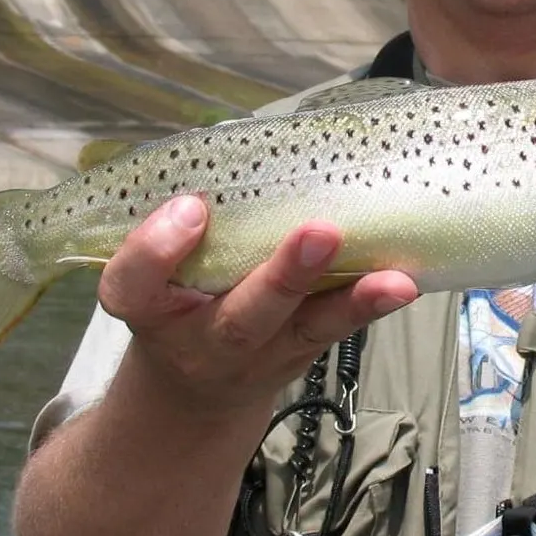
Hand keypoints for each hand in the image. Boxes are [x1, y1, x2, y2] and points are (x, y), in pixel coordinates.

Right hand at [96, 195, 418, 414]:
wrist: (194, 392)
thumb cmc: (176, 302)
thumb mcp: (155, 272)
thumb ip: (182, 225)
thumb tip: (241, 143)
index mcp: (149, 309)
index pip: (132, 285)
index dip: (157, 249)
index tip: (192, 206)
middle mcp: (202, 341)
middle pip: (240, 318)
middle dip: (283, 277)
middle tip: (321, 232)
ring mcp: (257, 357)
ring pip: (306, 331)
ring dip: (351, 302)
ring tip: (394, 281)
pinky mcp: (299, 357)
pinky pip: (336, 332)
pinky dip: (369, 306)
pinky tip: (403, 283)